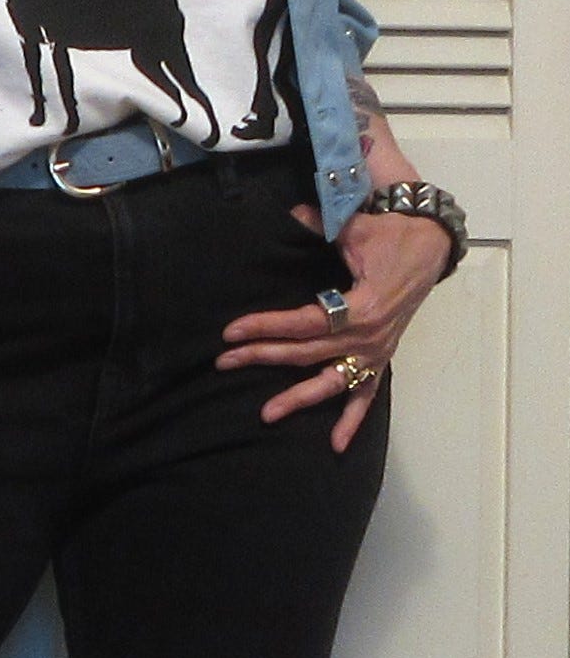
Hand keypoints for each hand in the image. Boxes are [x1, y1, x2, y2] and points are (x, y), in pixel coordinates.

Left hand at [216, 205, 451, 450]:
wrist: (433, 243)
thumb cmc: (393, 233)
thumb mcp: (358, 228)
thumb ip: (324, 224)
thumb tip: (295, 213)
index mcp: (360, 308)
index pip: (303, 323)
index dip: (265, 327)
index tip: (231, 332)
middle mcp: (367, 337)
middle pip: (306, 353)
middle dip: (262, 356)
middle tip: (225, 362)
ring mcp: (375, 352)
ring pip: (331, 383)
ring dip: (298, 399)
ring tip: (265, 414)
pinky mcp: (381, 358)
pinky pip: (366, 395)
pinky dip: (352, 421)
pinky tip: (335, 445)